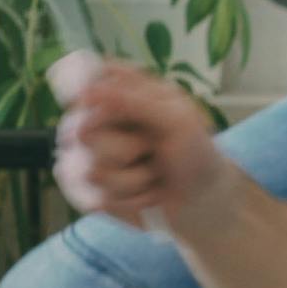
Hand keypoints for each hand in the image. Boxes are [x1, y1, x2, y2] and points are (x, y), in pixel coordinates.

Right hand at [50, 54, 233, 227]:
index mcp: (121, 98)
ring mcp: (94, 159)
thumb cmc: (194, 150)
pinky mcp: (94, 192)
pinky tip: (150, 192)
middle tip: (151, 146)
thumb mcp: (177, 119)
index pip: (84, 88)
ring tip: (155, 172)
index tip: (101, 109)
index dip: (89, 98)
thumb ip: (135, 102)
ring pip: (94, 171)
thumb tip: (90, 90)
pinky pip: (101, 199)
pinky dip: (135, 199)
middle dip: (124, 147)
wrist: (203, 195)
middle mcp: (100, 125)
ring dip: (137, 178)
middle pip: (83, 132)